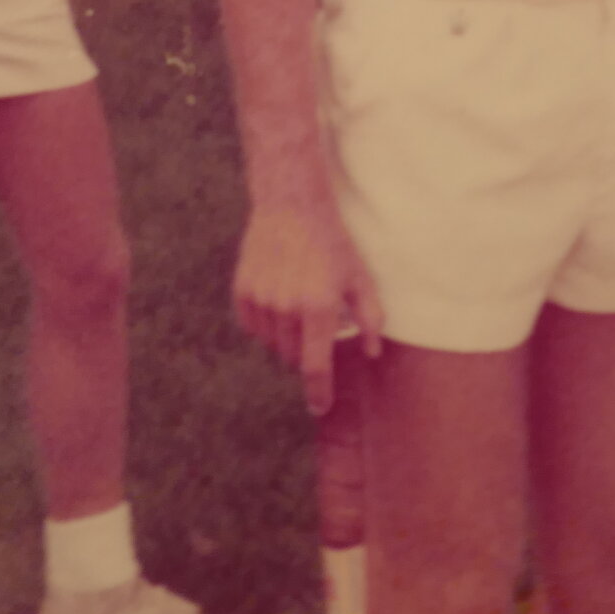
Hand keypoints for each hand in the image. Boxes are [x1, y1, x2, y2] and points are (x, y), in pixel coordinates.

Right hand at [233, 197, 383, 414]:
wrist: (291, 205)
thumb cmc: (332, 242)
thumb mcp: (359, 277)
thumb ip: (370, 317)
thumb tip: (372, 352)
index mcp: (318, 308)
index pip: (315, 367)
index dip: (318, 393)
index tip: (319, 408)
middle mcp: (286, 308)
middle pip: (293, 357)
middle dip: (305, 350)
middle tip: (315, 320)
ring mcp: (261, 300)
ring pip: (272, 343)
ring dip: (286, 336)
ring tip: (297, 301)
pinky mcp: (243, 292)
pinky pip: (253, 326)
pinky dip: (266, 322)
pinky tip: (278, 296)